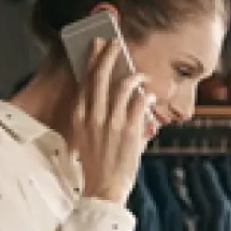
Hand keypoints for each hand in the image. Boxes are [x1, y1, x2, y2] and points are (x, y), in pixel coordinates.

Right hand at [75, 38, 154, 204]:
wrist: (104, 188)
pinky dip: (147, 96)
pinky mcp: (129, 130)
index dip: (92, 61)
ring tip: (141, 74)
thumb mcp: (88, 137)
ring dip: (134, 76)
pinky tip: (151, 95)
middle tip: (115, 42)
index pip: (85, 81)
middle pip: (100, 77)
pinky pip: (140, 103)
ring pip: (123, 87)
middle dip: (108, 56)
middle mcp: (93, 116)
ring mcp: (111, 122)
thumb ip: (97, 117)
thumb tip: (115, 99)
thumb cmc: (97, 164)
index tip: (97, 46)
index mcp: (80, 117)